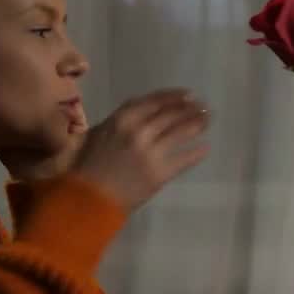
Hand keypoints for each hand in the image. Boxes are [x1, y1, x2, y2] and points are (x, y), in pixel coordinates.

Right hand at [72, 89, 209, 210]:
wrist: (88, 198)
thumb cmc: (87, 166)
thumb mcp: (97, 134)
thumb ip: (120, 122)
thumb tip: (142, 114)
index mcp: (122, 119)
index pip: (155, 101)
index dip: (174, 97)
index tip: (189, 95)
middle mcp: (139, 131)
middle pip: (172, 114)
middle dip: (191, 109)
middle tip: (204, 108)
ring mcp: (151, 153)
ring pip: (182, 133)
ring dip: (197, 124)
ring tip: (207, 121)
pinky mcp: (160, 173)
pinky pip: (184, 159)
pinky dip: (197, 153)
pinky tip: (205, 148)